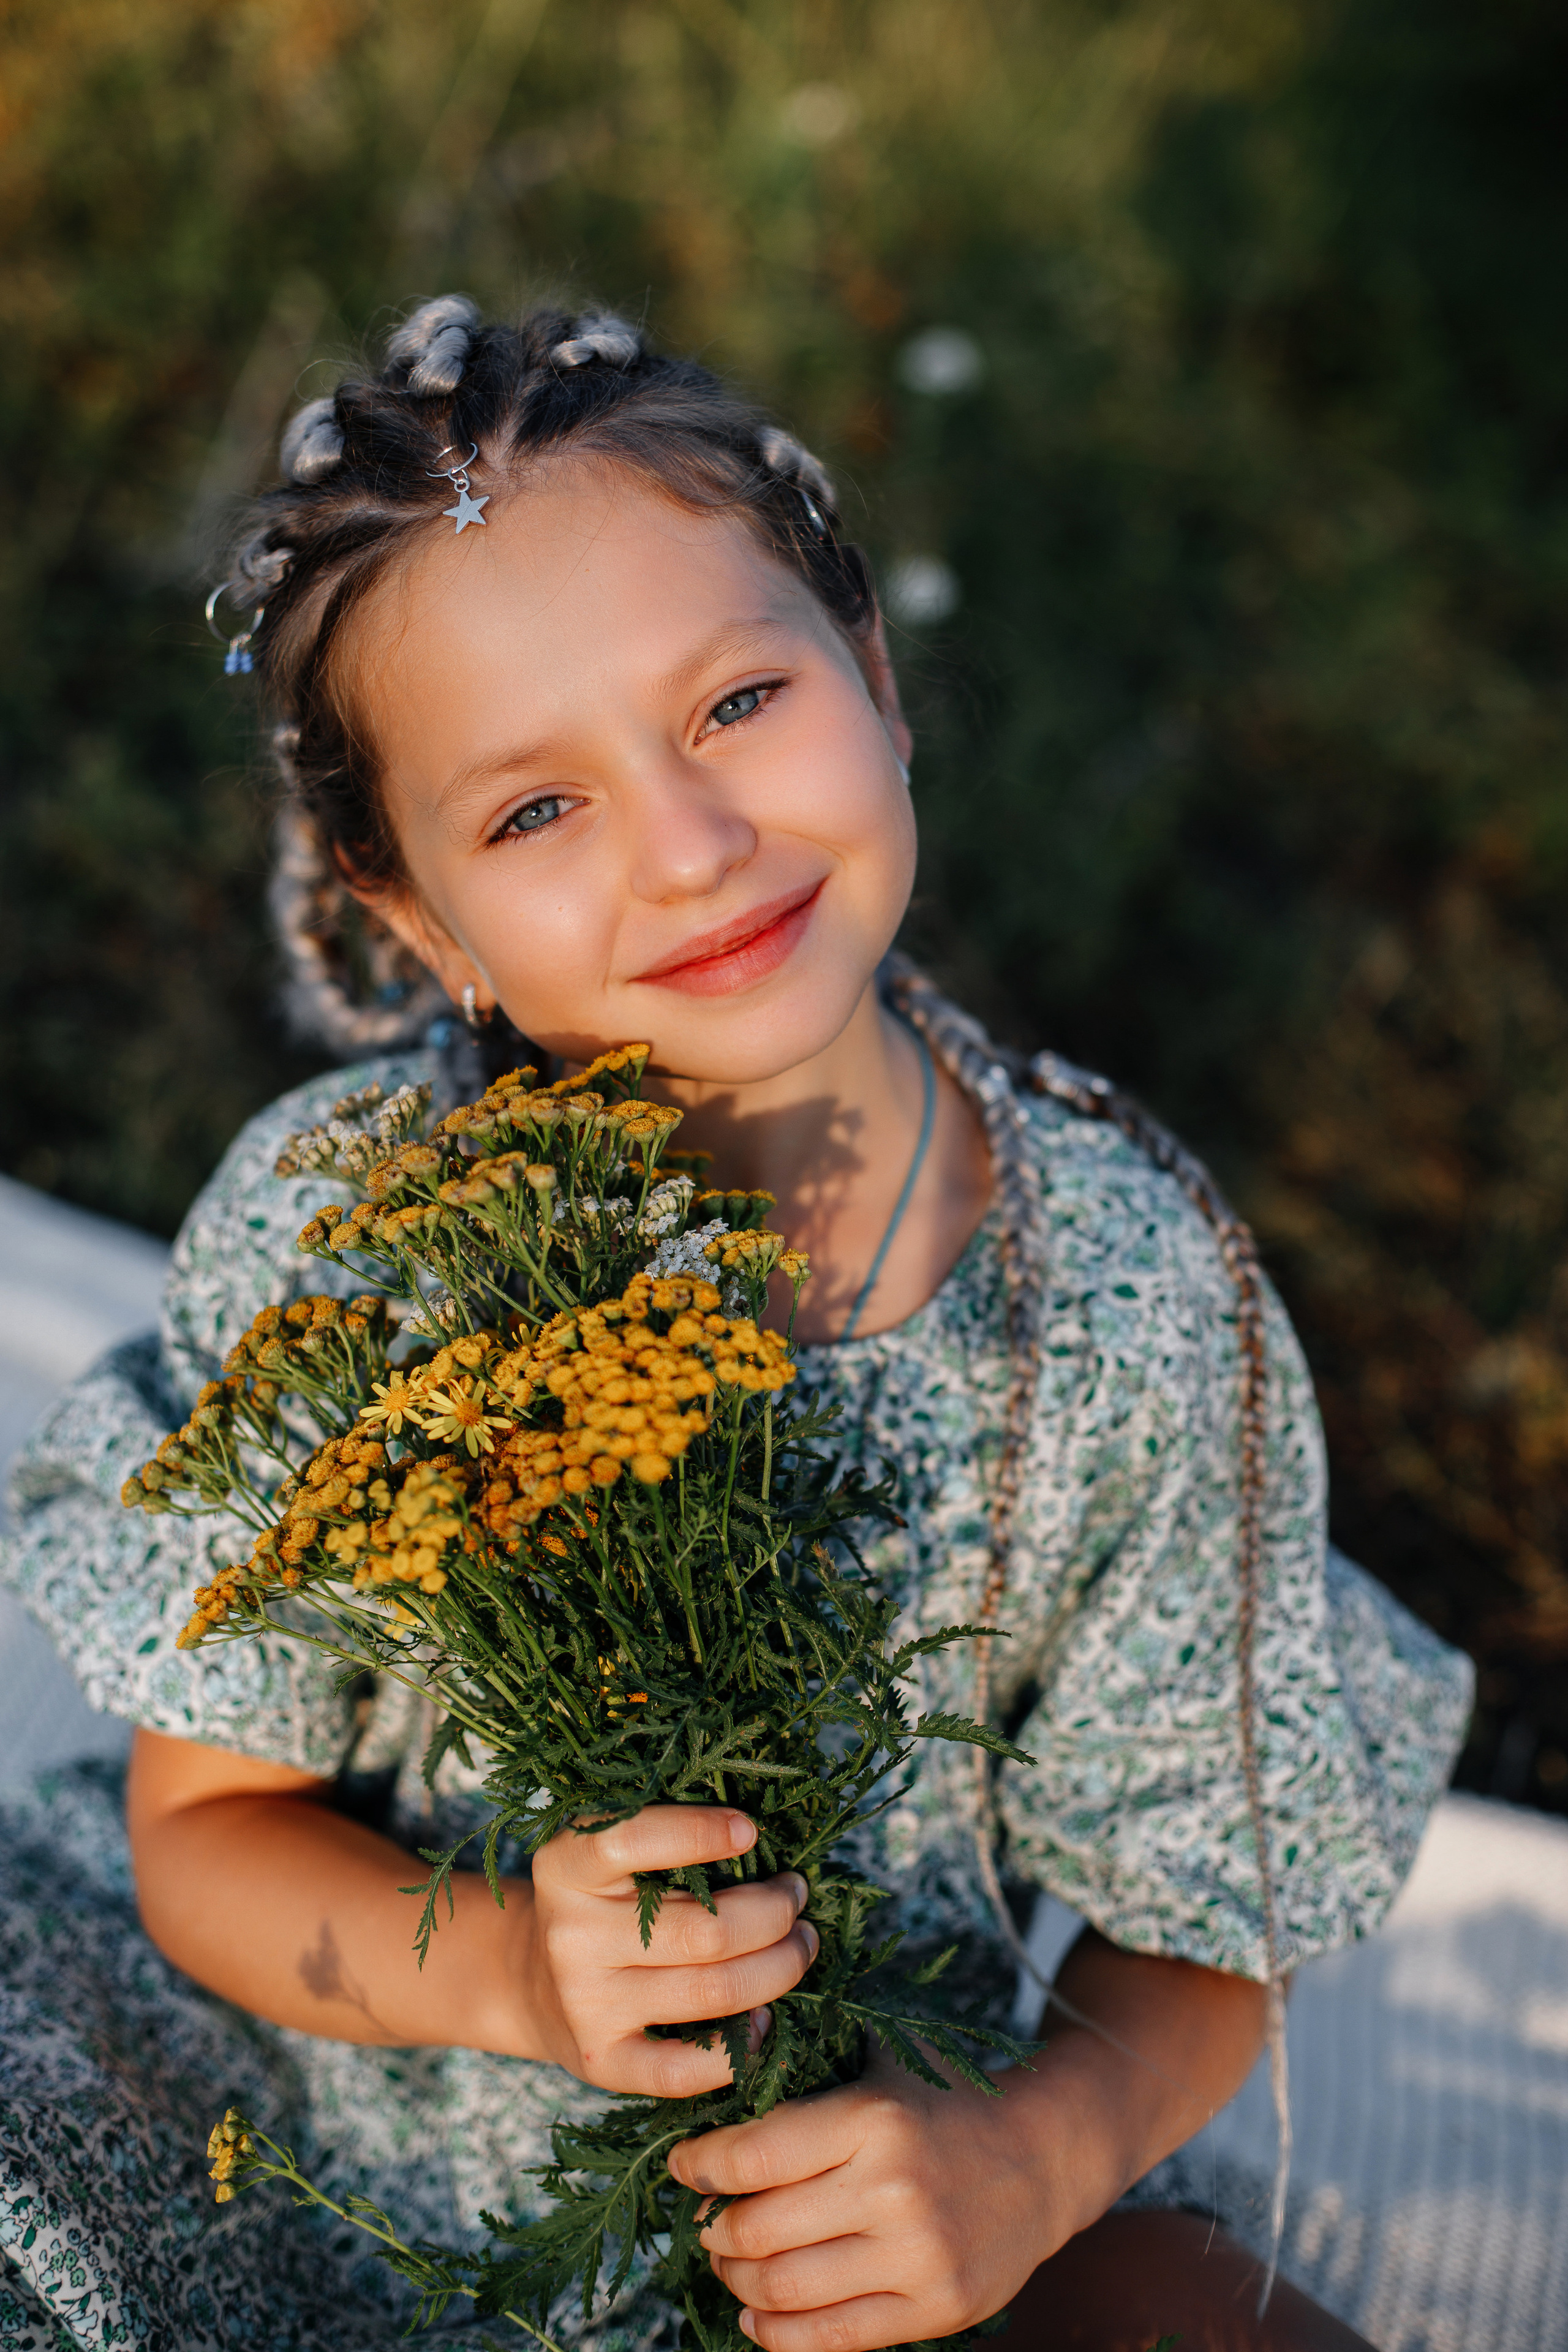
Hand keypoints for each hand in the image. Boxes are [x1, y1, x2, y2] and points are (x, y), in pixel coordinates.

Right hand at [523, 1805, 818, 2093]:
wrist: (531, 1984)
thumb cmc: (599, 1904)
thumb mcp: (605, 1858)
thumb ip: (664, 1843)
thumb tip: (767, 1851)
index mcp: (566, 1867)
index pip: (630, 1840)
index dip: (699, 1834)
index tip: (751, 1831)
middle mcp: (572, 1936)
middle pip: (704, 1930)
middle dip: (773, 1912)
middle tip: (796, 1897)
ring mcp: (586, 2004)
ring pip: (712, 1991)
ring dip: (779, 1968)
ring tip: (800, 1945)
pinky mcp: (603, 2061)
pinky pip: (684, 2069)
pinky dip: (739, 2049)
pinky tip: (765, 2022)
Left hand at [668, 2042, 1059, 2351]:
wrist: (1043, 2157)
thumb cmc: (942, 2102)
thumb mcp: (882, 2057)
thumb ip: (807, 2047)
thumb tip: (727, 2033)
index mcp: (875, 2118)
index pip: (753, 2156)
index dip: (700, 2166)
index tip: (683, 2164)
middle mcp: (895, 2189)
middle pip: (758, 2230)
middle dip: (713, 2228)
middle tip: (705, 2218)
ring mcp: (919, 2256)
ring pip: (785, 2290)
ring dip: (736, 2281)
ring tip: (728, 2262)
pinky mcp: (937, 2308)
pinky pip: (831, 2337)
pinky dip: (776, 2333)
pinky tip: (755, 2313)